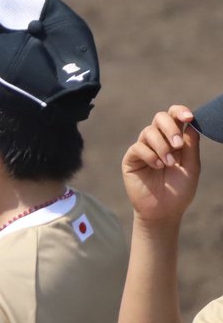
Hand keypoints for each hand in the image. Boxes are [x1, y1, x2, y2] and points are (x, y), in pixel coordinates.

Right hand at [122, 105, 200, 224]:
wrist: (164, 211)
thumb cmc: (179, 191)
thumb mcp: (191, 166)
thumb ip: (191, 145)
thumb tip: (190, 124)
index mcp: (175, 139)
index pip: (175, 117)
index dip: (180, 112)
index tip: (188, 117)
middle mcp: (159, 141)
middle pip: (160, 118)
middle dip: (170, 128)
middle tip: (177, 146)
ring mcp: (144, 149)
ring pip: (148, 132)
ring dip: (161, 146)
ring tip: (168, 163)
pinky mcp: (131, 159)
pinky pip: (138, 147)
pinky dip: (150, 155)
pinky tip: (157, 166)